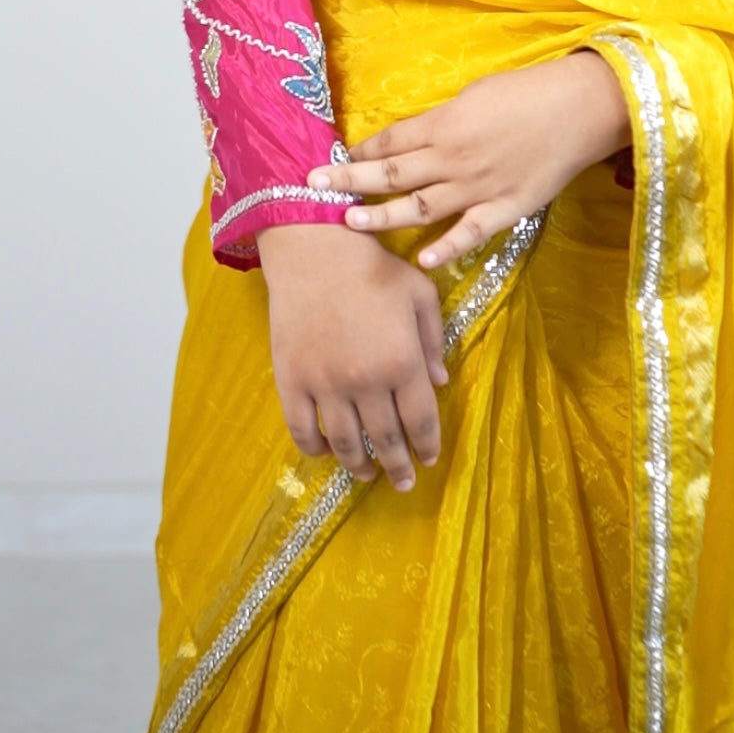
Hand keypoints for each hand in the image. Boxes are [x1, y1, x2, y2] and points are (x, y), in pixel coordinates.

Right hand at [256, 223, 447, 491]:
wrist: (314, 250)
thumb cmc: (373, 266)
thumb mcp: (419, 293)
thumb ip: (432, 339)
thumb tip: (441, 382)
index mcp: (402, 361)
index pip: (421, 421)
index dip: (426, 446)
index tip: (428, 460)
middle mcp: (366, 382)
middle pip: (387, 440)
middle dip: (399, 466)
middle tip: (403, 483)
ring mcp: (326, 386)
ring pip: (346, 443)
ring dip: (360, 466)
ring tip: (369, 474)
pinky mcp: (292, 382)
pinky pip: (303, 431)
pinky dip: (316, 449)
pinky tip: (327, 452)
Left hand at [306, 49, 630, 269]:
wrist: (580, 108)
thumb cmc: (528, 91)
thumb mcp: (476, 94)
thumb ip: (444, 119)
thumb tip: (417, 136)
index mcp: (445, 123)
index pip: (390, 141)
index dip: (359, 152)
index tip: (332, 160)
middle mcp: (453, 157)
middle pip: (391, 172)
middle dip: (350, 181)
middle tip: (313, 188)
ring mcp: (478, 187)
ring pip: (419, 207)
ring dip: (382, 216)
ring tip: (350, 222)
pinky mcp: (505, 209)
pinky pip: (469, 233)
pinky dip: (445, 248)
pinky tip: (422, 260)